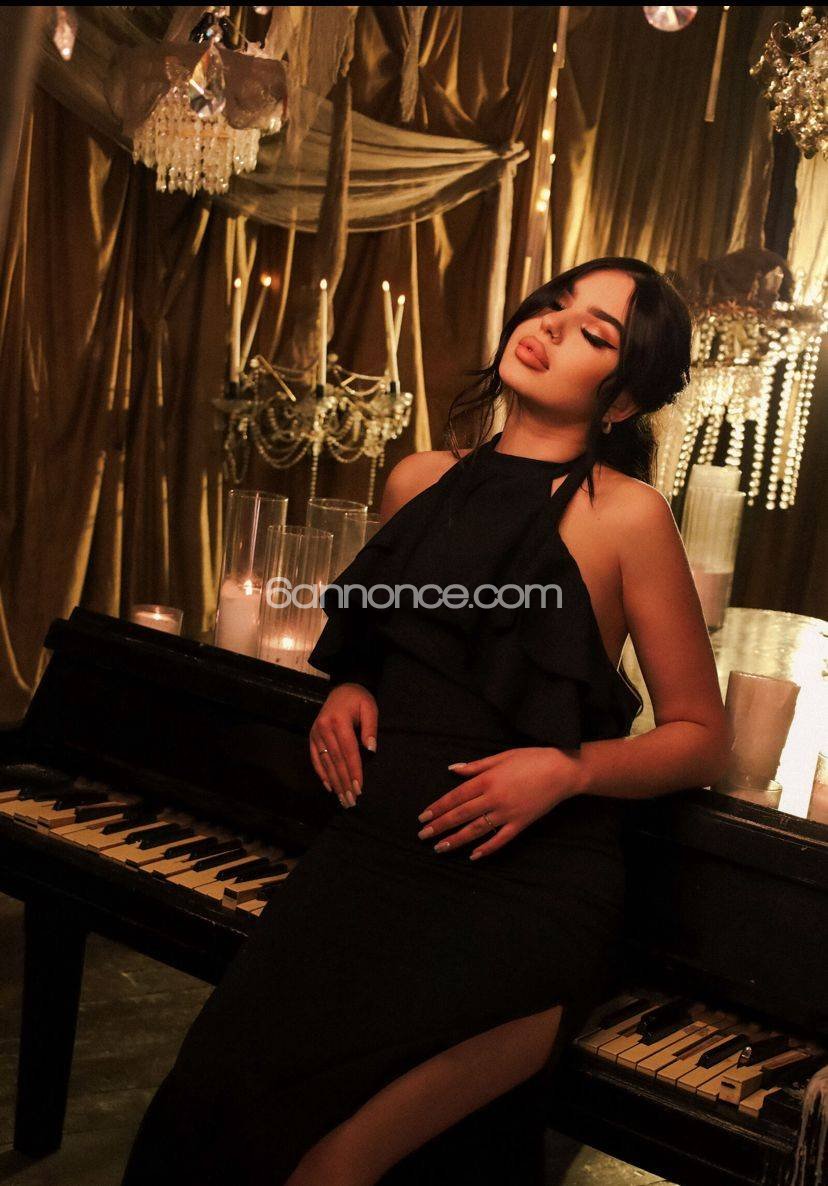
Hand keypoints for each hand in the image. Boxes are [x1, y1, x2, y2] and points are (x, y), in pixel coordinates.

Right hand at [310, 683, 376, 808]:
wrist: (341, 689)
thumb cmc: (359, 699)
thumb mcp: (370, 708)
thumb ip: (370, 728)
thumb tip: (370, 750)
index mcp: (339, 720)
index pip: (348, 751)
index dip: (354, 770)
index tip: (359, 788)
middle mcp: (324, 728)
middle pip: (336, 760)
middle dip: (344, 782)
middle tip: (351, 800)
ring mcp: (315, 733)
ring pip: (326, 762)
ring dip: (334, 782)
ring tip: (342, 798)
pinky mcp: (312, 736)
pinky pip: (315, 758)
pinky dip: (322, 774)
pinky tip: (329, 786)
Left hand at [416, 746, 584, 859]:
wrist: (562, 771)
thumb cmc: (531, 759)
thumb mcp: (501, 757)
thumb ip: (475, 766)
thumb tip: (453, 769)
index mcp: (487, 780)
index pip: (456, 797)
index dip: (438, 807)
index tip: (423, 817)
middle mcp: (493, 798)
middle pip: (461, 815)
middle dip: (440, 826)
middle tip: (423, 836)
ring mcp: (507, 813)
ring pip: (476, 830)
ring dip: (456, 839)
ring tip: (439, 848)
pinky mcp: (521, 824)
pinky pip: (500, 839)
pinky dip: (487, 849)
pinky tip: (473, 856)